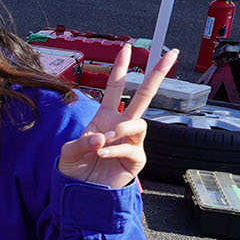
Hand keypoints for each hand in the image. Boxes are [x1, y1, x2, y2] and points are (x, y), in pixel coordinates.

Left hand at [59, 44, 177, 187]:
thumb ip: (80, 144)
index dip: (120, 68)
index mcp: (106, 117)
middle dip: (157, 74)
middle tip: (170, 54)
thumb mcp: (68, 153)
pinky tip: (102, 153)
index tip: (126, 48)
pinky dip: (115, 149)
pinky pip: (132, 148)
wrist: (82, 192)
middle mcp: (122, 125)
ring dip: (121, 129)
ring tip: (104, 140)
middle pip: (144, 95)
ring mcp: (132, 141)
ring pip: (138, 123)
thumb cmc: (77, 169)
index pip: (116, 87)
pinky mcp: (136, 158)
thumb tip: (100, 137)